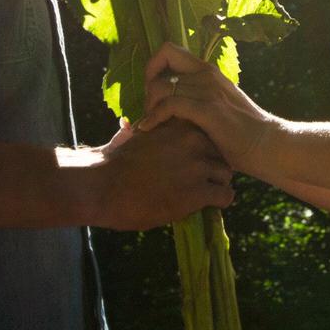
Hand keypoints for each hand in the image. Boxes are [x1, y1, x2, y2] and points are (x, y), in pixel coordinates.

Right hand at [82, 116, 232, 230]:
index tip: (199, 159)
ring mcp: (197, 166)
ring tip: (207, 192)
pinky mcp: (197, 192)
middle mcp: (193, 141)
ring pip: (226, 173)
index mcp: (179, 125)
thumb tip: (128, 124)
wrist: (102, 187)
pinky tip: (210, 204)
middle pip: (221, 151)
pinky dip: (221, 201)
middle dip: (215, 164)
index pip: (209, 131)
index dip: (205, 147)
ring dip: (218, 183)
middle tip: (205, 178)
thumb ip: (140, 130)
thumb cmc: (111, 163)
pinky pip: (225, 195)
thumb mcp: (129, 137)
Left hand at [139, 44, 282, 173]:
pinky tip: (150, 129)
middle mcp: (207, 74)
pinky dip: (154, 117)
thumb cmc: (241, 132)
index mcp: (208, 70)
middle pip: (159, 69)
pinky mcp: (208, 109)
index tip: (153, 92)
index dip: (153, 67)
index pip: (169, 50)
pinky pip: (169, 105)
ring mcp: (208, 90)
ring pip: (160, 87)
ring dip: (149, 107)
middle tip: (151, 113)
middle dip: (147, 92)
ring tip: (151, 125)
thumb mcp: (217, 105)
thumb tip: (167, 103)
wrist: (267, 146)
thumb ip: (195, 97)